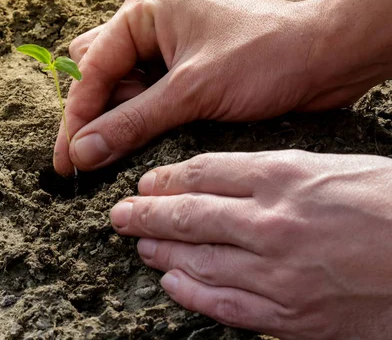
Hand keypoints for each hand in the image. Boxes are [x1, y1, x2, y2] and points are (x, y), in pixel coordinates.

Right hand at [54, 0, 391, 175]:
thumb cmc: (265, 56)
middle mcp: (149, 26)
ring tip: (115, 155)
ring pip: (120, 90)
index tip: (68, 160)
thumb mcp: (191, 92)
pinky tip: (139, 146)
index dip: (77, 117)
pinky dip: (140, 123)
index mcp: (144, 12)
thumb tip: (83, 152)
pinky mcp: (183, 71)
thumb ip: (132, 123)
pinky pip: (146, 99)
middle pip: (98, 77)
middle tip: (86, 162)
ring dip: (117, 122)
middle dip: (93, 117)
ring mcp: (166, 49)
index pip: (92, 69)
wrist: (326, 58)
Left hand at [110, 150, 391, 339]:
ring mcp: (277, 275)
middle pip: (187, 216)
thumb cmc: (391, 203)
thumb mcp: (332, 166)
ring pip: (196, 261)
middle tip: (120, 214)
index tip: (146, 182)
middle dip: (144, 214)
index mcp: (284, 177)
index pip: (201, 173)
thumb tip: (221, 182)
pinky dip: (190, 293)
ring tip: (140, 244)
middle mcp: (271, 224)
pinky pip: (223, 306)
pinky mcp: (291, 318)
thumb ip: (273, 174)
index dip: (165, 179)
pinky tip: (171, 282)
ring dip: (160, 252)